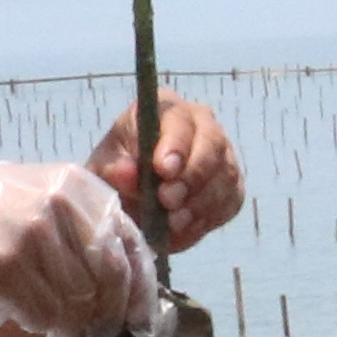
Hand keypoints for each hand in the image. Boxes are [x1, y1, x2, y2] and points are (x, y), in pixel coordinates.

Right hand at [0, 158, 166, 336]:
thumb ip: (88, 230)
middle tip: (96, 332)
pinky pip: (44, 314)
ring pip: (78, 301)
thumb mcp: (42, 198)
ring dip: (70, 323)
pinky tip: (24, 317)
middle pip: (109, 279)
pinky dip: (40, 325)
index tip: (141, 316)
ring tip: (53, 322)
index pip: (129, 243)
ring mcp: (31, 234)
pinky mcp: (3, 265)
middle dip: (106, 313)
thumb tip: (134, 288)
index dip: (140, 287)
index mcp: (77, 186)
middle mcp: (59, 205)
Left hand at [85, 97, 245, 252]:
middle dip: (190, 177)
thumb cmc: (117, 172)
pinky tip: (184, 227)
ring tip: (172, 223)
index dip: (175, 145)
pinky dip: (208, 218)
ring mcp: (223, 154)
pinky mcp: (233, 185)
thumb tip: (127, 173)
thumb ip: (114, 169)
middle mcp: (202, 124)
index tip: (163, 171)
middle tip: (168, 201)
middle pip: (211, 144)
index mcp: (166, 109)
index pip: (179, 120)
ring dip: (199, 203)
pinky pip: (231, 200)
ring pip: (224, 176)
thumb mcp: (104, 169)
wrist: (132, 197)